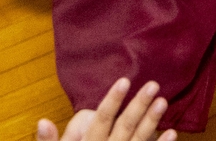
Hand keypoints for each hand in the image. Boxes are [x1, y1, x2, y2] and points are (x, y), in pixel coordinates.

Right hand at [57, 78, 173, 140]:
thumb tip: (42, 121)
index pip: (101, 121)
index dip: (112, 101)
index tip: (124, 80)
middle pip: (124, 127)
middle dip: (138, 106)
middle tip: (154, 84)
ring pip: (138, 140)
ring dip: (152, 122)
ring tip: (163, 101)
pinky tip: (172, 133)